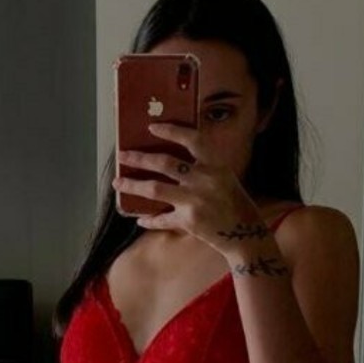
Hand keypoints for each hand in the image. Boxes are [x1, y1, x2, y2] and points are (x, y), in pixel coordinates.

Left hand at [113, 120, 267, 253]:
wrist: (245, 235)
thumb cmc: (234, 204)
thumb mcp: (224, 178)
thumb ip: (202, 168)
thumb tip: (170, 162)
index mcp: (216, 166)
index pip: (192, 140)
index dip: (171, 131)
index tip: (152, 127)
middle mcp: (205, 180)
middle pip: (165, 163)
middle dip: (140, 158)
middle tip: (123, 155)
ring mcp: (195, 201)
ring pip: (155, 189)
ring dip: (133, 185)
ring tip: (118, 183)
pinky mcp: (188, 221)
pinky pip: (162, 219)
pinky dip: (150, 220)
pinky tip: (140, 219)